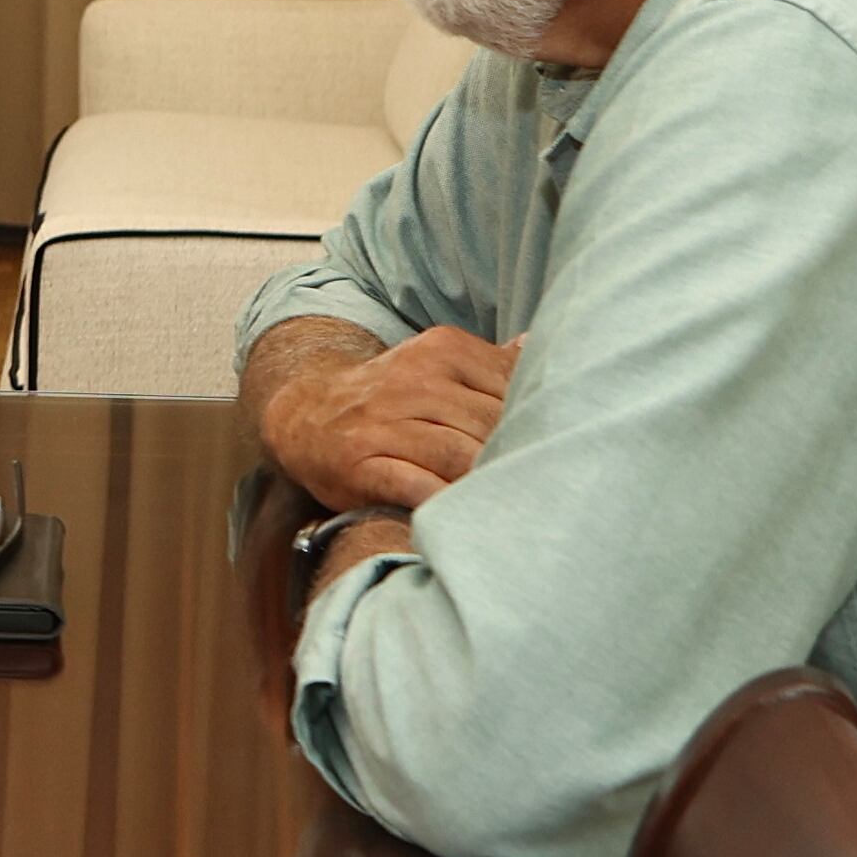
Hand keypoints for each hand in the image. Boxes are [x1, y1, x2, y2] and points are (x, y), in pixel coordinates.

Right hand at [265, 326, 520, 512]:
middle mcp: (412, 382)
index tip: (549, 447)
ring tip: (504, 503)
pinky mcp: (361, 464)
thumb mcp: (436, 367)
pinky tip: (460, 512)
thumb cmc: (389, 402)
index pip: (511, 389)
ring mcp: (384, 424)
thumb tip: (538, 344)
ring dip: (485, 483)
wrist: (306, 418)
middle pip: (491, 426)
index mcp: (442, 351)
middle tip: (538, 486)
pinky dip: (445, 501)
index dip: (535, 424)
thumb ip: (490, 365)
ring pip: (461, 457)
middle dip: (515, 457)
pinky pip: (417, 487)